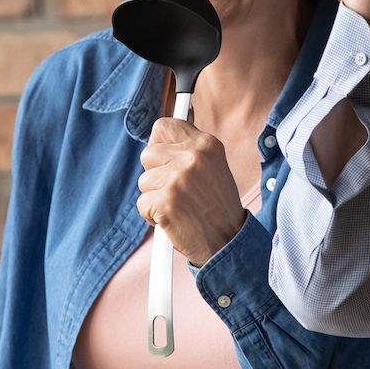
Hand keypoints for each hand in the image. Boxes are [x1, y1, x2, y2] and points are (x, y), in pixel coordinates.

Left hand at [137, 118, 247, 265]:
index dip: (159, 144)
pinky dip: (152, 216)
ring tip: (178, 206)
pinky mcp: (167, 201)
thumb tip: (158, 134)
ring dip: (155, 197)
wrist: (228, 241)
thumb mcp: (212, 166)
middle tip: (177, 190)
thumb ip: (188, 149)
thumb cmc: (217, 206)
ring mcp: (179, 178)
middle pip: (148, 154)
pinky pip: (142, 203)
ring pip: (144, 181)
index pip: (163, 127)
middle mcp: (193, 157)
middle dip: (155, 174)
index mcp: (206, 144)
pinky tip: (172, 219)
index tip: (165, 159)